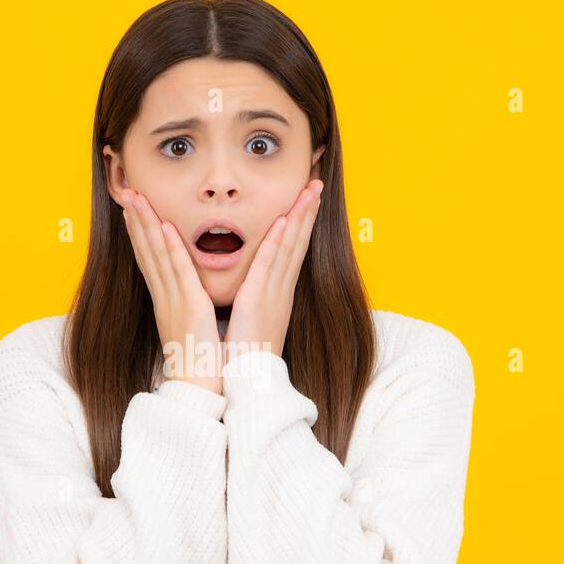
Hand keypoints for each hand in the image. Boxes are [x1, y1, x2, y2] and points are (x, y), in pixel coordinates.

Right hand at [120, 188, 223, 395]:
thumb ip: (189, 310)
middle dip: (135, 221)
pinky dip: (170, 247)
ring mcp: (174, 301)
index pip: (150, 262)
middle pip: (146, 252)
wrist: (199, 390)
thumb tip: (192, 299)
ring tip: (135, 198)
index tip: (131, 212)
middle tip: (126, 194)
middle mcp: (165, 298)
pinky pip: (178, 272)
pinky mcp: (190, 307)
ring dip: (146, 224)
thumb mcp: (191, 330)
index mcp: (167, 303)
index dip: (138, 235)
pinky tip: (164, 226)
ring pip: (157, 255)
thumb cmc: (200, 365)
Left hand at [223, 179, 322, 367]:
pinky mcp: (259, 299)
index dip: (301, 224)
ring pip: (290, 246)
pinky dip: (277, 241)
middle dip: (308, 211)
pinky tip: (284, 220)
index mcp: (278, 294)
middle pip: (298, 242)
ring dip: (300, 216)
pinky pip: (270, 264)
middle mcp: (282, 289)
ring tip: (311, 190)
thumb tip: (253, 289)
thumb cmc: (247, 354)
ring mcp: (274, 293)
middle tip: (317, 183)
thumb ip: (256, 300)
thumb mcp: (254, 320)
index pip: (292, 251)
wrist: (247, 381)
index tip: (307, 201)